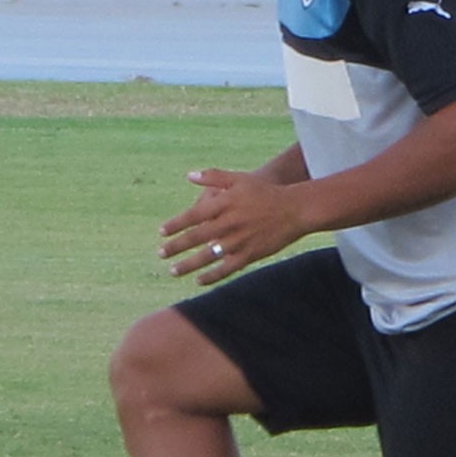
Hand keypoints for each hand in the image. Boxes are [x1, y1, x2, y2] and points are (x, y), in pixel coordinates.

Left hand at [159, 168, 307, 285]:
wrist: (294, 209)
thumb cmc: (265, 192)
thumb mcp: (239, 179)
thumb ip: (213, 177)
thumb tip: (189, 175)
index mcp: (224, 203)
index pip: (193, 216)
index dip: (176, 225)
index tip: (162, 232)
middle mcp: (229, 223)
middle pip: (196, 238)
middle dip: (176, 247)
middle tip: (161, 253)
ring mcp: (239, 241)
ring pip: (208, 256)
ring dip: (189, 265)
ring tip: (173, 270)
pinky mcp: (250, 254)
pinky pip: (226, 269)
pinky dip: (212, 276)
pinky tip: (199, 280)